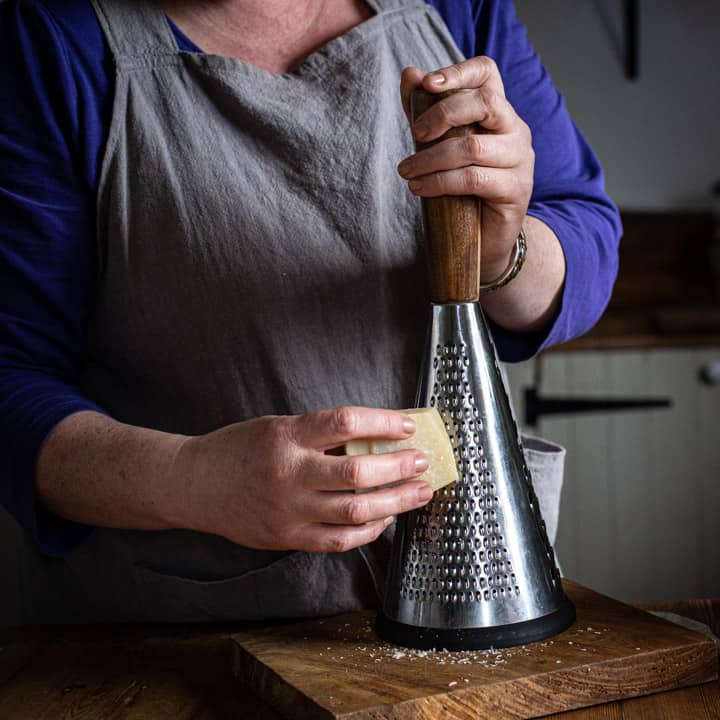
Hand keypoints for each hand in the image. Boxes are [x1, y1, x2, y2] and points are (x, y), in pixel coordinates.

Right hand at [173, 407, 433, 552]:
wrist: (195, 485)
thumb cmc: (238, 450)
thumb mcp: (277, 426)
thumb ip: (319, 435)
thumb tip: (374, 439)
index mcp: (286, 436)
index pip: (345, 423)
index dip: (383, 423)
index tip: (407, 425)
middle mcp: (289, 473)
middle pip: (358, 472)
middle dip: (400, 467)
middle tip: (422, 461)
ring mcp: (289, 510)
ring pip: (355, 511)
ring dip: (396, 501)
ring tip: (419, 491)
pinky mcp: (288, 538)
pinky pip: (340, 540)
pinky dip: (369, 531)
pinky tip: (385, 519)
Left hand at [399, 58, 534, 282]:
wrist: (486, 239)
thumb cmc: (463, 189)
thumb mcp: (441, 147)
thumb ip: (426, 112)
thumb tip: (410, 74)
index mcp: (498, 113)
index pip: (488, 73)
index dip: (459, 71)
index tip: (428, 84)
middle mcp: (515, 130)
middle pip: (485, 102)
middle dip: (442, 114)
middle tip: (414, 135)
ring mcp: (520, 160)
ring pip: (472, 146)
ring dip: (431, 158)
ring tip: (406, 171)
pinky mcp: (515, 190)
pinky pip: (473, 178)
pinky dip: (440, 182)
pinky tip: (418, 188)